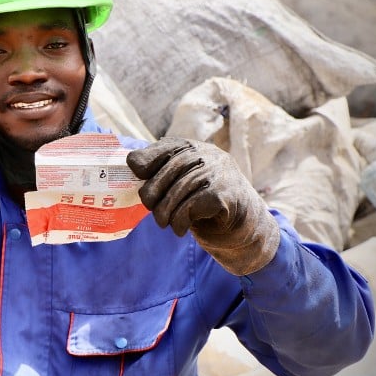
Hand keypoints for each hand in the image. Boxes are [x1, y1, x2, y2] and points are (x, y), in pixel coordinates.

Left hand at [127, 136, 279, 275]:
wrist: (245, 227)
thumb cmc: (204, 204)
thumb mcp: (183, 184)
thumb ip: (163, 174)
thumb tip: (131, 166)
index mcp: (195, 149)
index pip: (167, 146)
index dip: (148, 158)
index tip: (135, 172)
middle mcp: (209, 155)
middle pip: (171, 168)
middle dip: (153, 190)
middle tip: (149, 207)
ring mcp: (219, 172)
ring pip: (180, 189)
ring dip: (165, 211)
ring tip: (163, 222)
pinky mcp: (226, 194)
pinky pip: (192, 205)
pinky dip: (180, 220)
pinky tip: (180, 229)